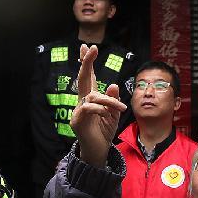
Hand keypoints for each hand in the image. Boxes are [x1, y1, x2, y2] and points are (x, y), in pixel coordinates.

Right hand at [70, 44, 124, 167]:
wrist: (98, 151)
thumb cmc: (105, 132)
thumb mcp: (114, 114)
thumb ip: (113, 100)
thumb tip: (113, 84)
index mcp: (91, 98)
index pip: (88, 77)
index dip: (87, 62)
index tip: (87, 47)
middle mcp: (82, 101)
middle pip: (83, 78)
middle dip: (87, 62)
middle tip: (90, 48)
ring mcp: (78, 110)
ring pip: (92, 96)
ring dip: (109, 101)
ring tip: (120, 109)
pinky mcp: (77, 121)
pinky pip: (88, 108)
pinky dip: (100, 109)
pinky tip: (107, 114)